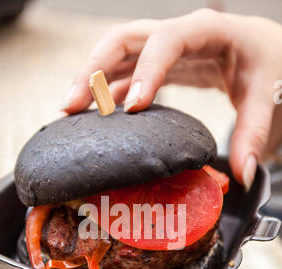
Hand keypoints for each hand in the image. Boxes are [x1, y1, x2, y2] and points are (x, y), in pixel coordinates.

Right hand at [60, 9, 281, 190]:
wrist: (258, 50)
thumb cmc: (263, 64)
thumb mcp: (264, 95)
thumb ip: (254, 135)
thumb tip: (243, 176)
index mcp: (207, 30)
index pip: (169, 41)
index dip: (148, 70)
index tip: (132, 106)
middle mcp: (176, 33)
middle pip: (124, 39)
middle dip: (94, 69)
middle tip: (73, 105)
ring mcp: (161, 48)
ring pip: (114, 53)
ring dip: (88, 79)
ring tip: (68, 111)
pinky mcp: (155, 64)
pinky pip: (122, 72)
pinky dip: (103, 90)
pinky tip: (90, 114)